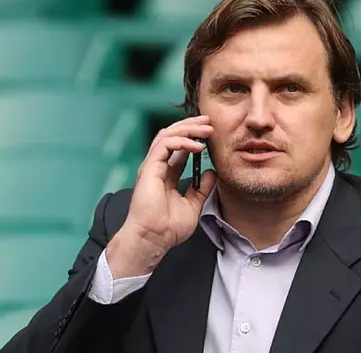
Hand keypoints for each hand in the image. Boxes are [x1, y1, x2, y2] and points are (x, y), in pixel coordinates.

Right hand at [106, 115, 215, 277]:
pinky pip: (165, 145)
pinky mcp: (149, 168)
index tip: (211, 133)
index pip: (179, 147)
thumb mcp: (193, 206)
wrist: (153, 239)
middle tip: (209, 122)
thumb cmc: (168, 228)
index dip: (194, 137)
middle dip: (191, 126)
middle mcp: (157, 167)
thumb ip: (201, 189)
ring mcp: (152, 166)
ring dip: (188, 128)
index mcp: (166, 174)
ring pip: (167, 135)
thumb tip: (211, 173)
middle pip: (172, 136)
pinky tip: (197, 145)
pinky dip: (182, 141)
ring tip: (206, 128)